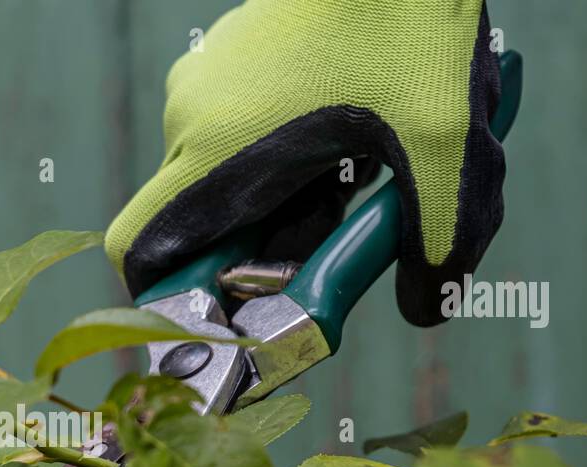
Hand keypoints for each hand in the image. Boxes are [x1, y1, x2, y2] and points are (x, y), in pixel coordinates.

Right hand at [107, 0, 503, 325]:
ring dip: (288, 208)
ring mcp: (204, 85)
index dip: (170, 303)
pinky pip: (242, 143)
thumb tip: (428, 311)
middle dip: (269, 256)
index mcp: (218, 150)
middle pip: (204, 231)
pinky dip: (289, 166)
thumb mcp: (445, 145)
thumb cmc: (411, 23)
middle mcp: (191, 120)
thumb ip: (438, 240)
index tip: (231, 317)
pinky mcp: (227, 63)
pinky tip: (353, 142)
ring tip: (363, 178)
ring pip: (229, 188)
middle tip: (342, 248)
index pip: (141, 253)